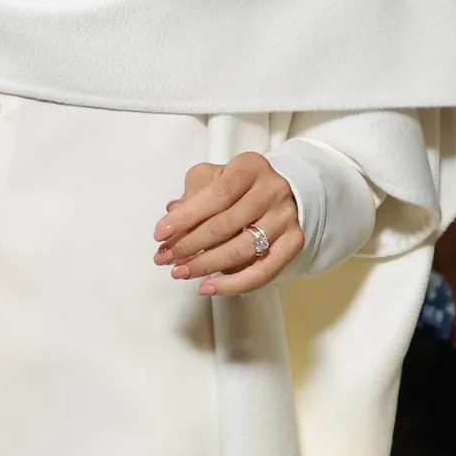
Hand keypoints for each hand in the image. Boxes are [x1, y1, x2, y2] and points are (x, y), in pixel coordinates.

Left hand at [153, 154, 303, 296]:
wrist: (282, 191)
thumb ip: (193, 194)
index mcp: (250, 167)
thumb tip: (172, 214)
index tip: (161, 234)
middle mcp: (272, 191)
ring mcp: (285, 218)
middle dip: (189, 244)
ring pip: (242, 249)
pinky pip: (263, 271)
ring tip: (180, 271)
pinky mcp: (294, 243)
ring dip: (206, 265)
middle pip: (227, 224)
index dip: (187, 217)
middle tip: (164, 257)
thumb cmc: (240, 185)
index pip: (217, 194)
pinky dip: (233, 284)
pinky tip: (209, 287)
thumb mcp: (214, 177)